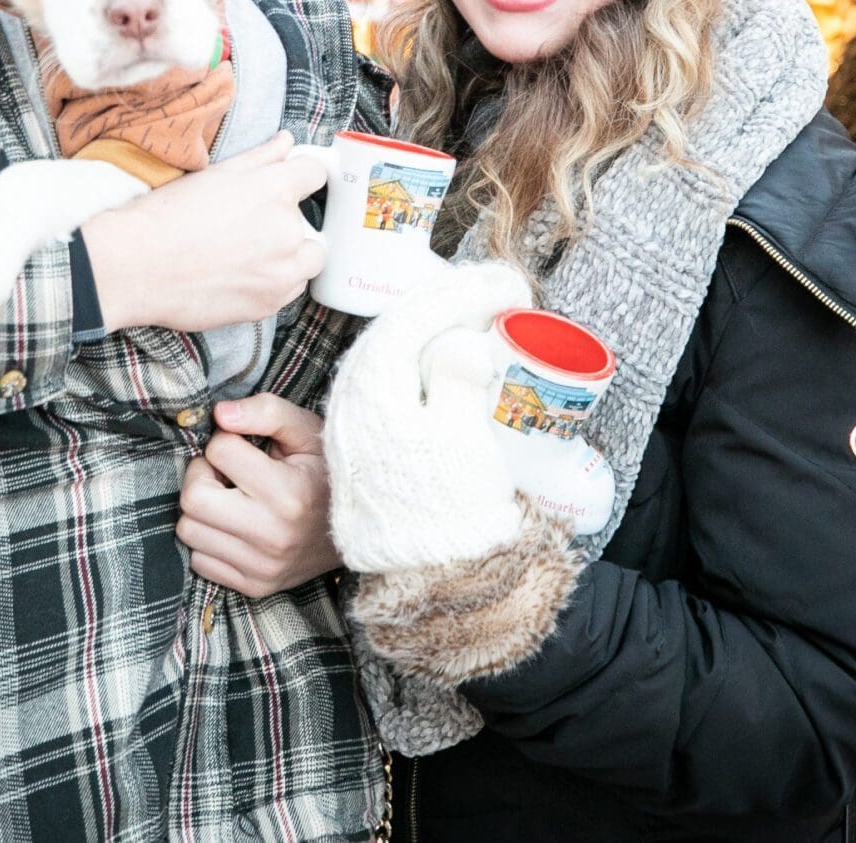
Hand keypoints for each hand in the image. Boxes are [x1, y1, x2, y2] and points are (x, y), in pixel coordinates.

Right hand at [81, 133, 328, 333]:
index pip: (316, 173)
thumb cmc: (167, 215)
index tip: (294, 185)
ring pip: (306, 260)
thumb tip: (287, 142)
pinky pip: (289, 290)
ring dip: (289, 257)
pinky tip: (240, 276)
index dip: (303, 178)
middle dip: (287, 224)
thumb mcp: (214, 175)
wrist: (136, 266)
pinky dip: (275, 284)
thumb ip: (260, 157)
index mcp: (274, 189)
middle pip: (311, 224)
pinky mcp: (269, 303)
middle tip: (247, 230)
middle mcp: (286, 229)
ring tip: (246, 256)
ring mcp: (281, 271)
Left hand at [176, 394, 341, 598]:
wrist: (359, 530)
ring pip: (189, 530)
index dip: (225, 441)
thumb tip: (219, 415)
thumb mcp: (306, 431)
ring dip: (202, 509)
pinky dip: (209, 539)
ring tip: (231, 499)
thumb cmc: (327, 471)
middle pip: (193, 499)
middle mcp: (273, 536)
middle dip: (202, 475)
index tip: (242, 446)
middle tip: (225, 472)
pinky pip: (200, 560)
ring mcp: (263, 567)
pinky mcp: (256, 587)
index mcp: (287, 493)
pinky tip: (234, 526)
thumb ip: (266, 412)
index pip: (219, 452)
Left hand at [322, 261, 532, 573]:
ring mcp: (350, 422)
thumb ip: (456, 379)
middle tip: (493, 289)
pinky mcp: (358, 442)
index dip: (460, 295)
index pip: (412, 321)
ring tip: (476, 313)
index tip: (505, 285)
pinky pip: (388, 381)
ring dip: (431, 329)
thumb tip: (459, 340)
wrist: (427, 570)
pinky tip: (442, 357)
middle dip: (445, 305)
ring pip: (389, 354)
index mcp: (372, 393)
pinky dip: (420, 359)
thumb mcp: (460, 439)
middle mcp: (350, 401)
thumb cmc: (447, 507)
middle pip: (396, 331)